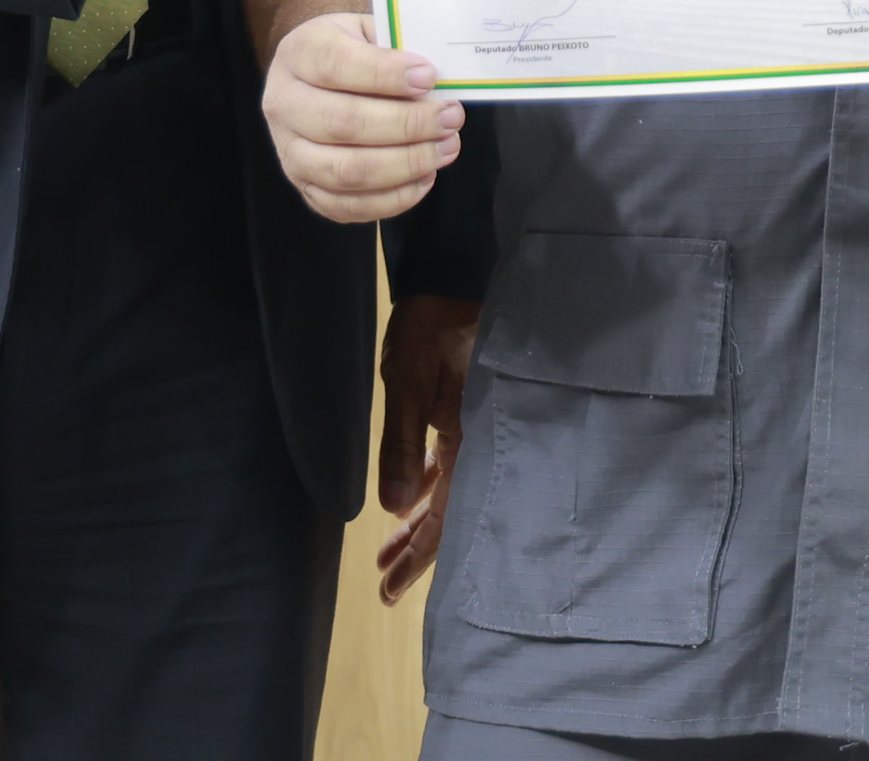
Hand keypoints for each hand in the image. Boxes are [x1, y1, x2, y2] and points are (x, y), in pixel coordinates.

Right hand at [262, 11, 461, 221]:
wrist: (321, 74)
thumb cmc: (357, 49)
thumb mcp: (371, 29)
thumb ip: (398, 48)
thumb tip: (439, 82)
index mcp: (299, 53)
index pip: (335, 66)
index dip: (385, 74)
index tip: (429, 77)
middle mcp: (283, 104)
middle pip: (341, 123)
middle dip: (406, 124)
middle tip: (451, 118)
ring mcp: (289, 152)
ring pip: (344, 171)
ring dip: (405, 164)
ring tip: (446, 148)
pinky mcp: (305, 187)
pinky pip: (346, 206)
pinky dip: (392, 198)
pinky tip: (425, 177)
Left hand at [375, 292, 477, 605]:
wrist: (453, 278)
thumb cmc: (433, 327)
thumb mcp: (410, 382)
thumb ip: (403, 444)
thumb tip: (394, 507)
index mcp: (475, 437)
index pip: (450, 514)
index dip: (421, 556)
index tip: (391, 590)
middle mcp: (482, 441)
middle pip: (452, 512)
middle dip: (418, 552)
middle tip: (386, 588)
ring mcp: (476, 429)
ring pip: (449, 492)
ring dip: (418, 523)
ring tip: (387, 558)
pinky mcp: (466, 415)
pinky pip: (448, 467)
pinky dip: (425, 490)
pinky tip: (408, 504)